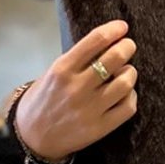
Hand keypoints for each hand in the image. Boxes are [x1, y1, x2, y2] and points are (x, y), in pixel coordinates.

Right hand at [16, 19, 137, 160]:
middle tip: (128, 46)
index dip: (114, 30)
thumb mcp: (53, 73)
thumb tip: (108, 45)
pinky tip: (125, 93)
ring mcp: (90, 109)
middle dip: (126, 47)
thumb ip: (78, 60)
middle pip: (114, 59)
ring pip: (125, 83)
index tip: (122, 27)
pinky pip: (128, 107)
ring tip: (126, 71)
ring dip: (130, 73)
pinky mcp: (99, 127)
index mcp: (62, 69)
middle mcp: (77, 87)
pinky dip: (131, 96)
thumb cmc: (45, 99)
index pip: (95, 41)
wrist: (33, 136)